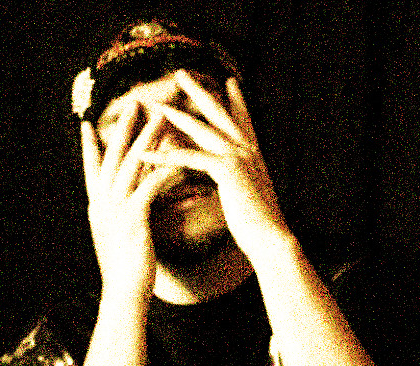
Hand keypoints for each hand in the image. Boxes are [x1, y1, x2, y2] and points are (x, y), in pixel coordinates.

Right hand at [81, 102, 180, 294]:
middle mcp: (102, 203)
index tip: (88, 124)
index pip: (92, 169)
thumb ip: (118, 216)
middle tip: (135, 103)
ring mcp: (115, 209)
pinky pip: (150, 186)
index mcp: (97, 207)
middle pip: (113, 158)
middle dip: (123, 129)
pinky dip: (164, 169)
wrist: (123, 293)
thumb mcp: (116, 237)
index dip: (91, 146)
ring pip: (131, 164)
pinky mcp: (133, 218)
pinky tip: (179, 157)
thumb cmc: (124, 269)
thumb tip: (127, 204)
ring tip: (161, 116)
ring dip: (146, 139)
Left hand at [139, 70, 289, 262]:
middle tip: (181, 74)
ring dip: (176, 116)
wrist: (271, 238)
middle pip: (219, 114)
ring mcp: (238, 157)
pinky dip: (168, 155)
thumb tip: (238, 181)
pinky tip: (148, 154)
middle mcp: (247, 150)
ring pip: (202, 129)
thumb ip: (245, 182)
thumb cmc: (260, 225)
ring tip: (157, 105)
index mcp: (254, 156)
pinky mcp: (227, 170)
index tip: (229, 82)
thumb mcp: (253, 196)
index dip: (236, 101)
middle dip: (200, 92)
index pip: (243, 121)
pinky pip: (191, 157)